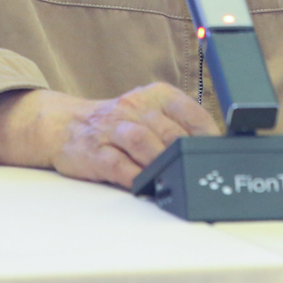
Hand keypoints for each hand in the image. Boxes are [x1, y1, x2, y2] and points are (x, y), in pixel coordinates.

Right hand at [0, 82, 218, 187]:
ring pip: (143, 143)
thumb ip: (177, 126)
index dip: (208, 136)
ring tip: (175, 178)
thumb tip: (211, 151)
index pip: (190, 112)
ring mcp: (112, 129)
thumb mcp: (148, 111)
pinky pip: (119, 166)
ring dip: (162, 163)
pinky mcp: (95, 152)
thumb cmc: (116, 122)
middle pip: (168, 131)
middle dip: (186, 155)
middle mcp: (133, 108)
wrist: (64, 124)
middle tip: (200, 173)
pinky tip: (147, 187)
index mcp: (154, 95)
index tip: (218, 154)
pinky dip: (136, 178)